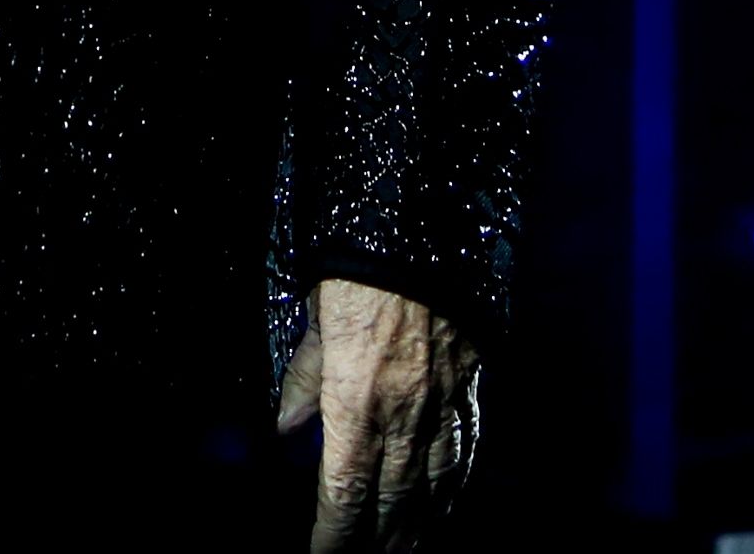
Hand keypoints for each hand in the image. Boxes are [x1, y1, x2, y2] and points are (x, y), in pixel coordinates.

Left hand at [274, 276, 482, 547]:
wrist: (426, 232)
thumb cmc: (362, 270)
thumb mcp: (316, 321)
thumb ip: (304, 379)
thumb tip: (285, 425)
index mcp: (357, 402)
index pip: (344, 491)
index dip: (333, 534)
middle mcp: (404, 415)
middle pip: (392, 503)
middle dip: (378, 542)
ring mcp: (441, 405)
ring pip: (433, 487)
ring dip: (418, 527)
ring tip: (406, 550)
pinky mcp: (468, 388)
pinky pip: (465, 450)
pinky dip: (455, 486)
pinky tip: (448, 503)